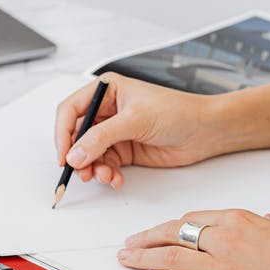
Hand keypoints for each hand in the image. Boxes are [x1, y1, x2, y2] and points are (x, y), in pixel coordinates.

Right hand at [54, 73, 219, 188]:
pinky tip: (116, 178)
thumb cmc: (178, 111)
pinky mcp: (124, 151)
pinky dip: (107, 174)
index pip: (70, 111)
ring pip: (89, 154)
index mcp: (105, 90)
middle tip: (80, 172)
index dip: (63, 133)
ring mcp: (115, 132)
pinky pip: (105, 165)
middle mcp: (107, 111)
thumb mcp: (135, 120)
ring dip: (93, 168)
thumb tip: (75, 154)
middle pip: (77, 135)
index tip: (64, 155)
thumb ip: (101, 137)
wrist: (206, 131)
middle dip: (77, 155)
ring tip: (103, 176)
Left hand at [118, 210, 269, 269]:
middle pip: (173, 235)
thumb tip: (248, 224)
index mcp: (236, 219)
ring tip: (128, 259)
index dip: (167, 227)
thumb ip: (254, 226)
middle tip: (128, 243)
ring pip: (172, 260)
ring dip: (145, 259)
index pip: (189, 219)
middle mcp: (224, 239)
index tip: (155, 232)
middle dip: (145, 239)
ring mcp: (222, 267)